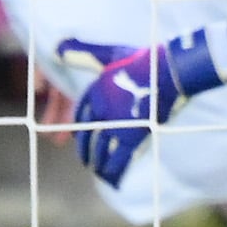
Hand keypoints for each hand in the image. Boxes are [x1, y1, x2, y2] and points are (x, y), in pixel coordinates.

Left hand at [49, 26, 226, 188]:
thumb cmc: (142, 60)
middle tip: (85, 159)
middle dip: (85, 149)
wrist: (168, 72)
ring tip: (97, 170)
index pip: (80, 113)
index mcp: (95, 91)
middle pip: (87, 135)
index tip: (77, 134)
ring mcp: (116, 125)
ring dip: (97, 163)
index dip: (78, 125)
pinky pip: (118, 160)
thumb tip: (57, 47)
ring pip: (100, 150)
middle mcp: (101, 110)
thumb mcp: (109, 54)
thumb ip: (84, 54)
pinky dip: (113, 171)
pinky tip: (111, 179)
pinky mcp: (132, 137)